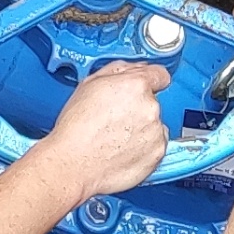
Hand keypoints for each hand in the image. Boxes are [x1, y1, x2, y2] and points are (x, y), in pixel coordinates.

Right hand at [35, 58, 174, 200]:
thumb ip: (118, 71)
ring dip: (141, 128)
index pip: (160, 75)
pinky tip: (122, 150)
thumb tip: (133, 69)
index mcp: (135, 85)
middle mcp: (150, 107)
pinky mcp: (158, 154)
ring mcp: (156, 132)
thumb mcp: (88, 85)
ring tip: (115, 137)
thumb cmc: (76, 129)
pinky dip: (144, 147)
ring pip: (154, 124)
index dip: (151, 80)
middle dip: (137, 107)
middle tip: (114, 119)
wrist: (73, 164)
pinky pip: (156, 145)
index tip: (147, 87)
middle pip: (152, 101)